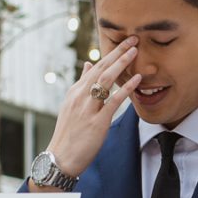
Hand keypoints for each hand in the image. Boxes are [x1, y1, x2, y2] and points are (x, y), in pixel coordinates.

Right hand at [42, 37, 142, 180]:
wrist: (61, 158)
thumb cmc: (69, 134)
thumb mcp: (72, 106)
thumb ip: (82, 85)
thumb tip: (88, 64)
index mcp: (75, 92)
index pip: (95, 67)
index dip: (110, 54)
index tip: (123, 43)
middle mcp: (80, 96)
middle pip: (101, 68)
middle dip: (118, 52)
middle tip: (133, 39)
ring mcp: (87, 108)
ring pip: (105, 80)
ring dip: (121, 64)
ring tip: (135, 51)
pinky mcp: (97, 122)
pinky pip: (113, 101)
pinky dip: (125, 88)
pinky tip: (136, 79)